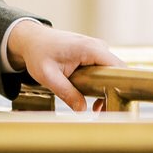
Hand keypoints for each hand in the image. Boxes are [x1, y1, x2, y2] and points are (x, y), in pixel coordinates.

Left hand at [7, 21, 123, 111]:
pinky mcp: (93, 53)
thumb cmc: (38, 54)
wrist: (31, 40)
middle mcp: (97, 46)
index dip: (121, 86)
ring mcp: (97, 48)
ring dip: (108, 90)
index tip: (115, 104)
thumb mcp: (48, 76)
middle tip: (105, 112)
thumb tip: (82, 110)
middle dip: (114, 92)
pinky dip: (103, 84)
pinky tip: (94, 100)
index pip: (118, 68)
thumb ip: (66, 93)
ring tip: (98, 109)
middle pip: (118, 71)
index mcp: (90, 49)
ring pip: (112, 71)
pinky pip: (105, 69)